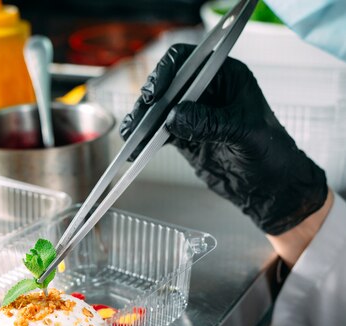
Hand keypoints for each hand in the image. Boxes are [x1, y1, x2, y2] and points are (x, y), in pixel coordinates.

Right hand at [120, 43, 327, 235]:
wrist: (270, 188)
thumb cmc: (271, 154)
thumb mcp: (244, 133)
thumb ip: (210, 123)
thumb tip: (175, 116)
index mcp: (226, 77)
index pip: (190, 61)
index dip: (168, 72)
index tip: (155, 92)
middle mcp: (207, 91)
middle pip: (167, 84)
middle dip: (149, 100)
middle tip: (140, 117)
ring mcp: (193, 114)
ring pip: (158, 109)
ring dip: (142, 121)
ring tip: (131, 135)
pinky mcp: (184, 136)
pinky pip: (158, 132)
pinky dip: (145, 139)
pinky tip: (136, 148)